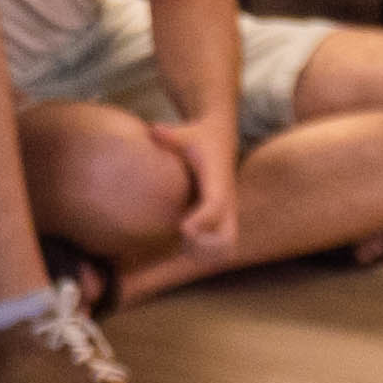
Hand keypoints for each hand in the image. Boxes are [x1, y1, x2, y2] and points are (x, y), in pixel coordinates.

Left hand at [159, 109, 241, 255]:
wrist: (220, 139)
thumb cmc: (198, 138)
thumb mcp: (186, 133)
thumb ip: (170, 135)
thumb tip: (153, 130)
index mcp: (218, 181)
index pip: (217, 205)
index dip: (203, 220)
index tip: (183, 229)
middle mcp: (227, 202)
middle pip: (228, 238)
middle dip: (207, 246)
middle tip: (182, 234)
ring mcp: (227, 214)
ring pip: (226, 249)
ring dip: (204, 252)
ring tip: (180, 239)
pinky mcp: (222, 221)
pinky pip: (219, 249)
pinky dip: (202, 252)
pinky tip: (180, 240)